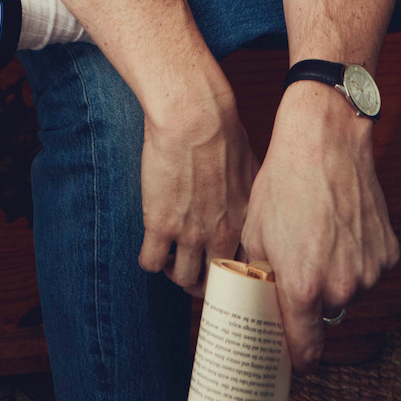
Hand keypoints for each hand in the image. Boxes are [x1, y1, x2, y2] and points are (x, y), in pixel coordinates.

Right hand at [138, 83, 256, 295]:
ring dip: (175, 272)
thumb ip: (249, 196)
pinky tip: (151, 246)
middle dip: (205, 282)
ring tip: (171, 255)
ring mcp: (190, 234)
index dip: (236, 278)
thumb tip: (248, 203)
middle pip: (216, 284)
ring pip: (183, 279)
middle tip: (195, 270)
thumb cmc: (223, 131)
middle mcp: (222, 235)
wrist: (194, 116)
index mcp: (246, 224)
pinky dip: (150, 260)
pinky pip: (151, 263)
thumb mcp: (251, 169)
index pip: (248, 273)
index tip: (226, 273)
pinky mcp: (160, 225)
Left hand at [240, 81, 398, 370]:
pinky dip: (355, 257)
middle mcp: (340, 287)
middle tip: (297, 267)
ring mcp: (368, 271)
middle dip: (310, 300)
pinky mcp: (387, 253)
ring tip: (316, 236)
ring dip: (334, 277)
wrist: (324, 143)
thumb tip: (256, 299)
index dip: (296, 357)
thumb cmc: (283, 183)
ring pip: (348, 291)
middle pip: (324, 315)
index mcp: (303, 287)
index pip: (305, 350)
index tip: (291, 358)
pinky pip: (367, 269)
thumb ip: (260, 275)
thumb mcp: (256, 232)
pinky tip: (339, 227)